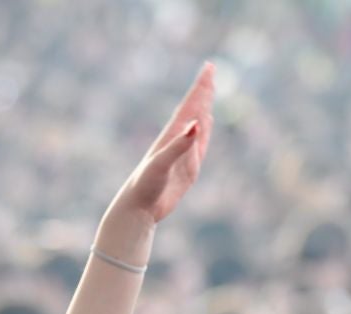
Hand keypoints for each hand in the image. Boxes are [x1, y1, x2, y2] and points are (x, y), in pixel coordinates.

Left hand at [109, 63, 213, 226]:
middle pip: (194, 110)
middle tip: (211, 70)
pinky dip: (205, 131)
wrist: (139, 208)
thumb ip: (179, 145)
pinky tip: (206, 122)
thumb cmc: (145, 185)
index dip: (200, 86)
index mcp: (171, 135)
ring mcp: (183, 154)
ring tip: (209, 91)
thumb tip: (197, 123)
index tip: (209, 68)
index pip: (189, 105)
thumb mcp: (161, 164)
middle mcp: (177, 141)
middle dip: (203, 91)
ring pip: (198, 124)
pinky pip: (200, 144)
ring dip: (204, 107)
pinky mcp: (188, 169)